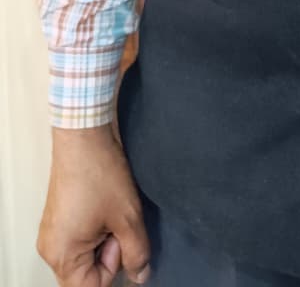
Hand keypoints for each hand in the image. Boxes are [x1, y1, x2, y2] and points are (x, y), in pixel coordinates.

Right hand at [36, 123, 150, 285]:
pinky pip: (79, 239)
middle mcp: (51, 248)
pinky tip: (103, 205)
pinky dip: (96, 229)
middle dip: (109, 254)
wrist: (85, 134)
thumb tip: (140, 276)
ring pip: (85, 256)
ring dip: (104, 240)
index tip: (119, 239)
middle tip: (116, 222)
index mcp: (62, 255)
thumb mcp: (128, 217)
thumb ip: (137, 253)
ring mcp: (53, 233)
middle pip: (86, 275)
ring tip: (109, 211)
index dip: (113, 267)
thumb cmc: (101, 173)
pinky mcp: (58, 218)